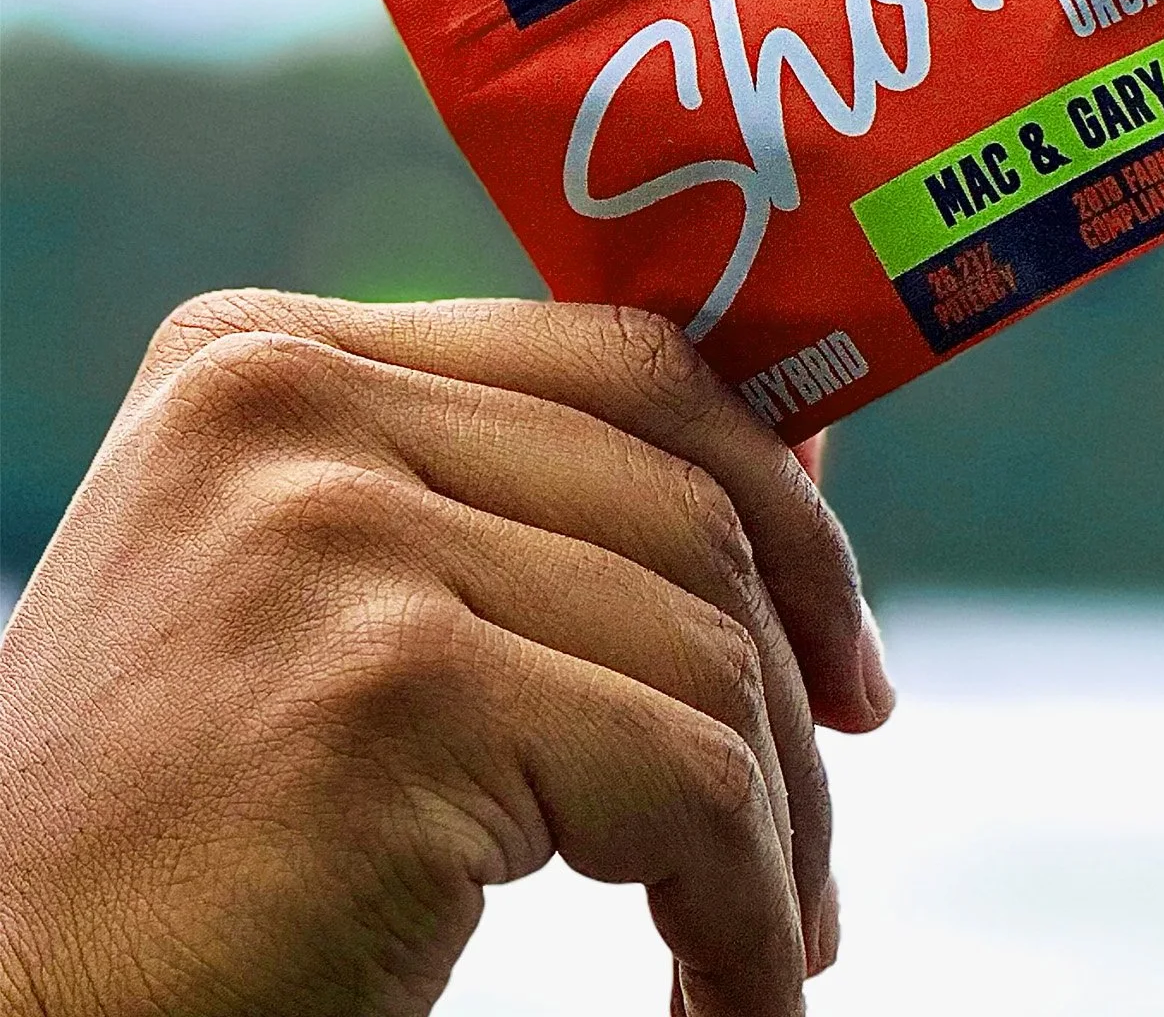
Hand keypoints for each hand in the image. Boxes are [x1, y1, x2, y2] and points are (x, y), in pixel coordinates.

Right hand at [0, 292, 893, 1016]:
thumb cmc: (177, 840)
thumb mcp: (334, 608)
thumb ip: (529, 510)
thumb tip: (808, 470)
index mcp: (271, 355)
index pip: (621, 362)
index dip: (777, 495)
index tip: (841, 641)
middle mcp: (291, 402)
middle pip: (682, 503)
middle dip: (795, 676)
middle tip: (824, 821)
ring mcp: (331, 530)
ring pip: (701, 647)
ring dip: (774, 823)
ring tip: (767, 942)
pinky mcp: (384, 687)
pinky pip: (680, 784)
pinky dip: (743, 911)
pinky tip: (729, 996)